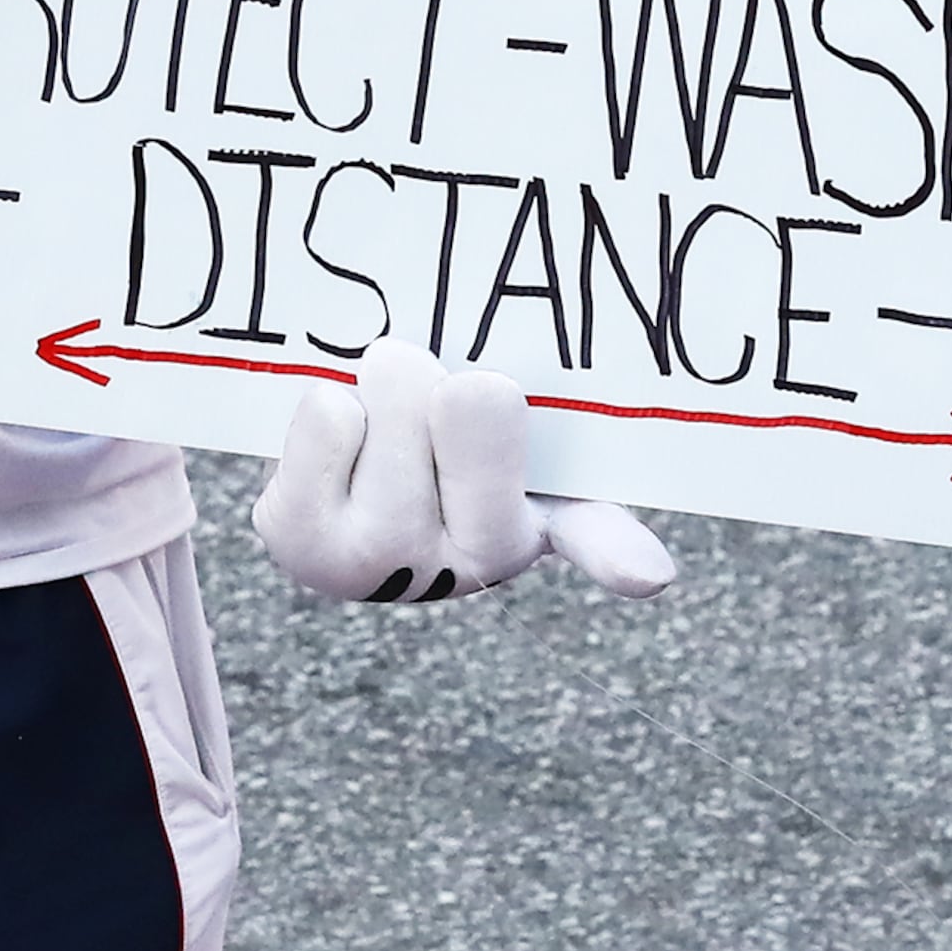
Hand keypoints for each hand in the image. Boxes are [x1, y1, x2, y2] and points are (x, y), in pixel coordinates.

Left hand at [253, 339, 676, 604]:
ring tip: (378, 418)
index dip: (620, 555)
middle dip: (442, 376)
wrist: (323, 472)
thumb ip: (569, 443)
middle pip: (469, 405)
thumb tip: (644, 560)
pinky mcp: (301, 540)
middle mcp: (466, 561)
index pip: (590, 534)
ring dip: (381, 385)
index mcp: (534, 527)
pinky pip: (329, 415)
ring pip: (395, 397)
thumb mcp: (505, 440)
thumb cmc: (424, 444)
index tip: (650, 575)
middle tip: (428, 394)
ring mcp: (381, 561)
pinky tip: (337, 441)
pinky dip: (327, 402)